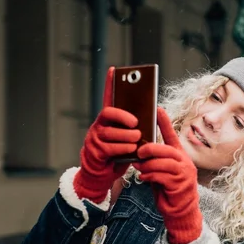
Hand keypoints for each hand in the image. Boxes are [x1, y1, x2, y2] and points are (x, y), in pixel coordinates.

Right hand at [73, 67, 141, 202]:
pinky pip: (109, 148)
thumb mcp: (128, 138)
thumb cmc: (119, 154)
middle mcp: (99, 126)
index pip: (109, 98)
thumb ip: (134, 128)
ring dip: (126, 136)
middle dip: (124, 117)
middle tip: (136, 124)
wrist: (102, 174)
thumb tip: (149, 118)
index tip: (114, 70)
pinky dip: (123, 149)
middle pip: (109, 115)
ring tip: (137, 140)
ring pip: (110, 133)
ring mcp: (95, 138)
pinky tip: (132, 150)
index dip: (110, 83)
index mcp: (108, 120)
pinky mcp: (95, 152)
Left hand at [134, 107, 202, 243]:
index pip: (172, 136)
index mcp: (180, 155)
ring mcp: (184, 174)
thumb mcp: (162, 170)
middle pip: (167, 150)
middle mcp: (185, 162)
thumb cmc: (168, 188)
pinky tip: (143, 177)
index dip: (165, 123)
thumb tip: (140, 150)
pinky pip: (162, 176)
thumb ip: (156, 160)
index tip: (158, 108)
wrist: (180, 210)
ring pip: (163, 163)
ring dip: (148, 165)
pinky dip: (150, 176)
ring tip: (138, 167)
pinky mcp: (180, 186)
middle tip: (138, 152)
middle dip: (151, 149)